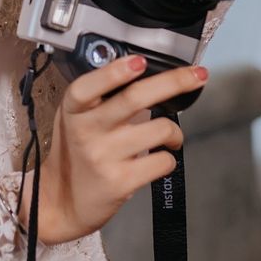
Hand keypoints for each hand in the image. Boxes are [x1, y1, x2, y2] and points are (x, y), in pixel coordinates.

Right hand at [35, 53, 208, 244]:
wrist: (63, 200)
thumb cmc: (78, 151)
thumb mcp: (77, 118)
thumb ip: (101, 95)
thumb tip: (146, 70)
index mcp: (74, 109)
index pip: (88, 87)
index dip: (114, 72)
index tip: (139, 60)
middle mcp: (86, 131)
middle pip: (135, 98)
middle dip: (174, 82)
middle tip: (197, 75)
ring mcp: (103, 157)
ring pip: (160, 129)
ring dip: (175, 132)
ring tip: (170, 136)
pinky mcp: (120, 181)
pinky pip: (163, 161)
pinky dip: (169, 157)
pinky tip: (159, 159)